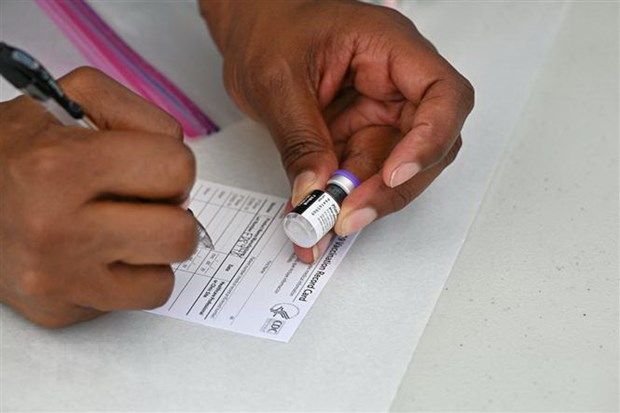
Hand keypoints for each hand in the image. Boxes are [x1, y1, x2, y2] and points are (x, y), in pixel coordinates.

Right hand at [0, 68, 197, 326]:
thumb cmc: (15, 151)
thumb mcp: (67, 99)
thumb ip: (135, 113)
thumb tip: (181, 160)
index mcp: (61, 166)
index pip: (177, 169)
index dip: (172, 164)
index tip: (150, 166)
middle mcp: (57, 229)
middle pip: (180, 233)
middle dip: (171, 213)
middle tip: (142, 202)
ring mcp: (59, 277)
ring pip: (166, 278)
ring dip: (156, 250)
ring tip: (126, 230)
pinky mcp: (60, 308)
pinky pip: (141, 301)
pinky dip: (136, 279)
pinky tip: (110, 255)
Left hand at [201, 0, 473, 261]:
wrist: (252, 29)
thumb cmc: (269, 27)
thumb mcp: (276, 80)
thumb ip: (300, 138)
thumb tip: (315, 189)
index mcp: (390, 47)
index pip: (443, 95)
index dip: (430, 139)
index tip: (395, 174)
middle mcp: (394, 83)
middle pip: (425, 143)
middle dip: (390, 186)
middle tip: (349, 215)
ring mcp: (378, 111)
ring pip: (393, 167)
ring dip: (364, 199)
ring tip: (326, 220)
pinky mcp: (358, 134)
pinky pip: (361, 173)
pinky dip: (343, 197)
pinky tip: (320, 213)